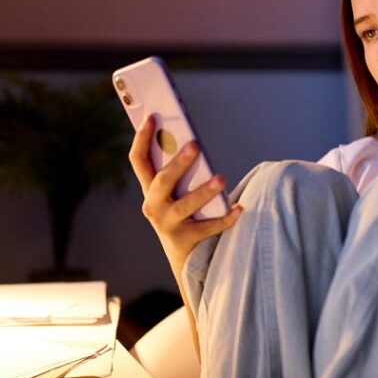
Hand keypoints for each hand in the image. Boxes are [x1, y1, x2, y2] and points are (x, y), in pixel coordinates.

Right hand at [128, 115, 241, 268]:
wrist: (184, 260)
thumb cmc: (183, 216)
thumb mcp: (174, 195)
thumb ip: (179, 173)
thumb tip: (194, 143)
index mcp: (149, 190)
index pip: (138, 161)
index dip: (141, 138)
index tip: (151, 117)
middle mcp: (152, 206)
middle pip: (162, 180)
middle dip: (178, 163)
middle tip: (195, 145)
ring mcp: (166, 224)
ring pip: (185, 205)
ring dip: (203, 191)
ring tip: (221, 178)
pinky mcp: (184, 240)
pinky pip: (208, 226)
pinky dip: (225, 218)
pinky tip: (239, 208)